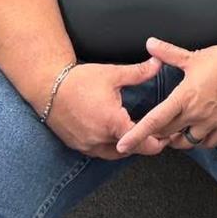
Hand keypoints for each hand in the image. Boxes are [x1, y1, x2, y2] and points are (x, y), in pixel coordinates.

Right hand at [44, 58, 158, 158]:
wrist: (48, 87)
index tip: (168, 137)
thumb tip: (159, 63)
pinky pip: (100, 152)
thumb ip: (139, 72)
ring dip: (128, 147)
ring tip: (140, 136)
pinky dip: (113, 147)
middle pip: (130, 150)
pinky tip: (119, 137)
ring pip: (115, 154)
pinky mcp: (78, 146)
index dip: (157, 141)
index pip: (141, 142)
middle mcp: (99, 139)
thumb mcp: (113, 74)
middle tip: (158, 135)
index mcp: (112, 122)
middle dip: (145, 143)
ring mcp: (87, 145)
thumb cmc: (80, 80)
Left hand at [114, 37, 216, 155]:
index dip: (136, 134)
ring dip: (177, 140)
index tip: (122, 146)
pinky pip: (208, 142)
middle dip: (156, 136)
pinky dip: (199, 141)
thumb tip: (149, 43)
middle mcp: (196, 112)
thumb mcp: (192, 56)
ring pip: (187, 142)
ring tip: (173, 133)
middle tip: (150, 133)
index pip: (155, 120)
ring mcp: (212, 120)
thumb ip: (168, 53)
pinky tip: (195, 134)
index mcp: (185, 96)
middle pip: (167, 133)